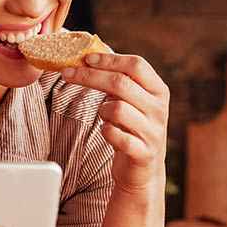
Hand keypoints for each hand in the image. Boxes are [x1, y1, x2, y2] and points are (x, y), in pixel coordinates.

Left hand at [62, 52, 169, 197]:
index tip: (86, 58)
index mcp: (158, 90)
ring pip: (117, 109)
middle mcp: (159, 109)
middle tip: (67, 74)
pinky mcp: (143, 153)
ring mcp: (153, 131)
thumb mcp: (131, 101)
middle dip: (90, 76)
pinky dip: (106, 131)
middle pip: (121, 83)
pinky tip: (107, 132)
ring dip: (102, 110)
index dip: (109, 59)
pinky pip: (117, 136)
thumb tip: (89, 57)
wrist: (143, 169)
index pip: (136, 65)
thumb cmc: (132, 128)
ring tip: (104, 116)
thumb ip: (119, 81)